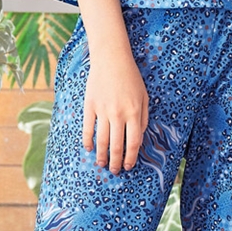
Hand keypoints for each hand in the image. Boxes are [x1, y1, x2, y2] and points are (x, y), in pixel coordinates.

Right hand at [83, 51, 149, 174]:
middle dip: (116, 162)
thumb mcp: (144, 97)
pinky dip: (87, 141)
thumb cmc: (130, 78)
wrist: (111, 59)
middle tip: (115, 171)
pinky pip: (88, 128)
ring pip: (101, 140)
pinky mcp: (89, 106)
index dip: (131, 158)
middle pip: (116, 146)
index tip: (129, 166)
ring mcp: (102, 111)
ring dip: (102, 156)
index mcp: (134, 113)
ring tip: (102, 164)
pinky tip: (88, 149)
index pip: (132, 143)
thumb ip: (143, 119)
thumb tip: (137, 140)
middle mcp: (118, 114)